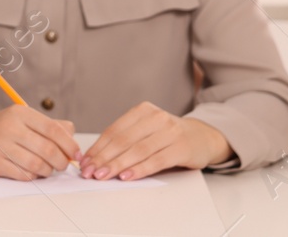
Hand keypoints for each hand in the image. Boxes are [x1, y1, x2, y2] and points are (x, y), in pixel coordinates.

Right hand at [0, 106, 79, 179]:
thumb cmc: (5, 127)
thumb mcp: (26, 119)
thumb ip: (52, 126)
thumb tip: (73, 141)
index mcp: (20, 113)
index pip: (53, 130)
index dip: (69, 145)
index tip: (76, 154)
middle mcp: (9, 127)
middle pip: (47, 150)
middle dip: (61, 162)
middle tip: (62, 165)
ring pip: (36, 165)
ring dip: (48, 171)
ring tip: (47, 169)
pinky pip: (23, 175)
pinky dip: (33, 176)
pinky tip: (32, 171)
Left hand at [78, 102, 230, 179]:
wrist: (202, 137)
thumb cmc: (168, 136)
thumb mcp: (146, 130)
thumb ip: (126, 139)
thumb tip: (95, 156)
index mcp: (142, 111)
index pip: (114, 131)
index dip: (98, 147)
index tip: (85, 161)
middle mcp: (156, 117)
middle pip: (123, 141)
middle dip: (103, 158)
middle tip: (89, 171)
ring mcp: (170, 132)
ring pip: (137, 151)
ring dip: (117, 165)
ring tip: (103, 175)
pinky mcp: (181, 148)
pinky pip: (156, 160)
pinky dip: (139, 169)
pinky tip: (127, 176)